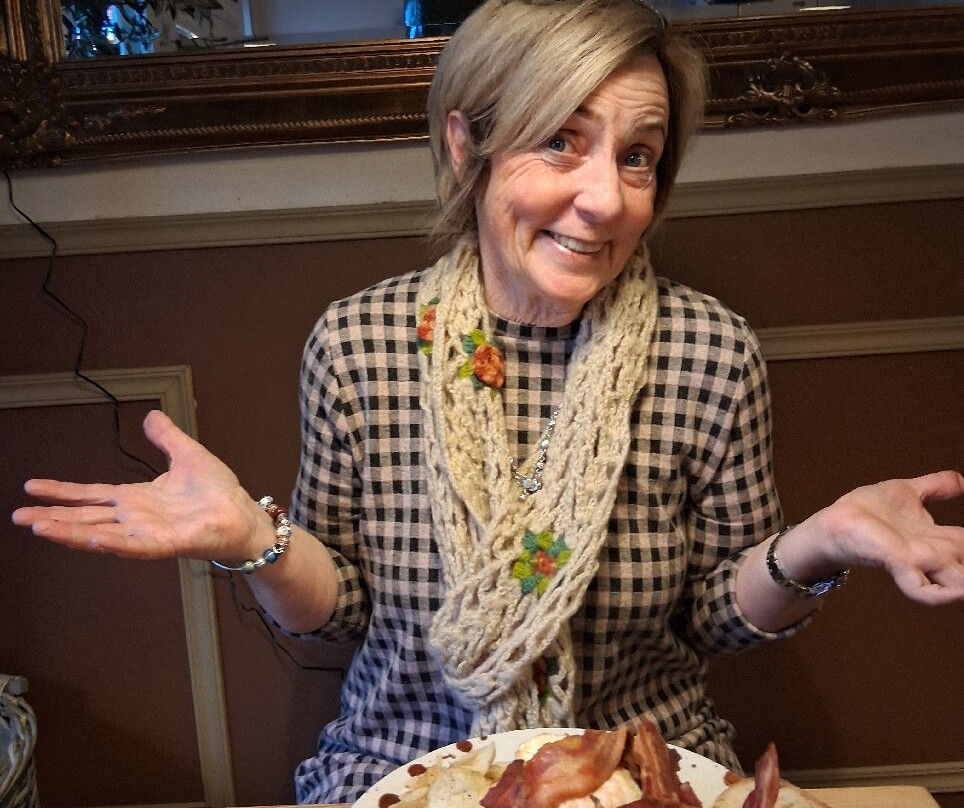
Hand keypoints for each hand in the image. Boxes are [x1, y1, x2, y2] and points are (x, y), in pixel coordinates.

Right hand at [12, 409, 268, 562]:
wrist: (243, 514)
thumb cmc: (218, 491)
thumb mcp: (186, 455)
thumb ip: (166, 437)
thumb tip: (150, 416)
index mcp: (137, 499)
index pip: (92, 495)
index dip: (63, 492)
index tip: (32, 487)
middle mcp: (136, 519)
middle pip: (86, 518)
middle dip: (52, 517)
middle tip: (19, 516)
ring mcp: (147, 534)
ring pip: (99, 534)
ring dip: (70, 532)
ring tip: (39, 527)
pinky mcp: (164, 544)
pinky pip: (133, 546)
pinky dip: (111, 543)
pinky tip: (90, 540)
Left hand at [813, 470, 963, 603]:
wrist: (834, 522)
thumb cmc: (867, 510)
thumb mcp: (908, 492)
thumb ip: (936, 487)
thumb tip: (962, 480)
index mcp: (939, 539)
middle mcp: (934, 554)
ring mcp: (917, 561)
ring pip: (957, 581)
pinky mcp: (896, 563)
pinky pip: (920, 588)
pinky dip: (938, 594)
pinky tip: (955, 594)